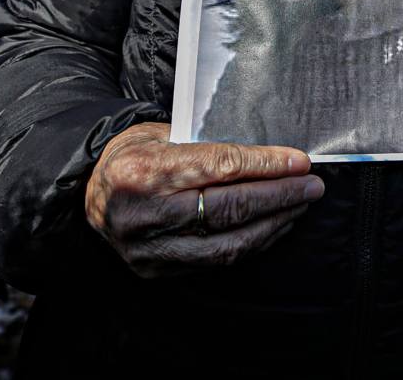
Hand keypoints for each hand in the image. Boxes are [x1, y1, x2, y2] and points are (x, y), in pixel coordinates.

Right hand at [85, 122, 322, 277]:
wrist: (90, 191)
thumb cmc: (134, 152)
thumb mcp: (161, 132)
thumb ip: (205, 145)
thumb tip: (268, 154)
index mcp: (143, 170)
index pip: (218, 168)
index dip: (265, 166)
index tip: (299, 162)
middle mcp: (144, 214)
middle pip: (227, 209)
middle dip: (278, 196)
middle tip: (312, 185)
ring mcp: (149, 249)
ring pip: (227, 244)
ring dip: (273, 224)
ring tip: (300, 205)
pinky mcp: (156, 270)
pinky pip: (216, 261)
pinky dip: (252, 243)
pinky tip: (275, 225)